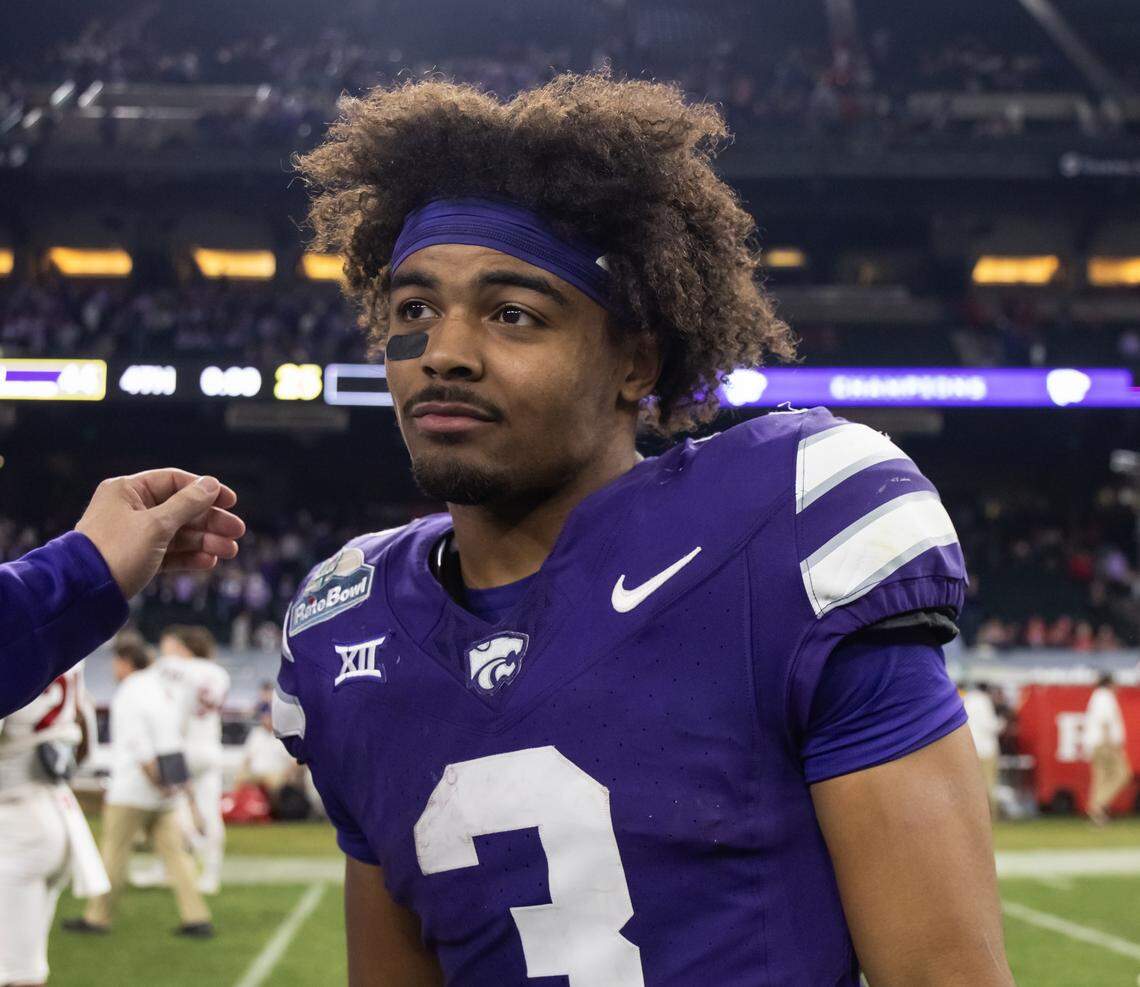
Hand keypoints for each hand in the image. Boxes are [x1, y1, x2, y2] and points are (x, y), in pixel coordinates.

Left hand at [75, 468, 245, 598]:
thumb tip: (210, 484)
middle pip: (181, 509)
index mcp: (127, 491)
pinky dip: (189, 556)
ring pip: (179, 533)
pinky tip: (209, 562)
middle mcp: (131, 510)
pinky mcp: (138, 559)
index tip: (231, 502)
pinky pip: (169, 553)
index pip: (174, 482)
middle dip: (211, 521)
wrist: (83, 593)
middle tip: (237, 532)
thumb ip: (187, 504)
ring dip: (206, 541)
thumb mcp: (156, 525)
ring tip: (229, 552)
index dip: (205, 490)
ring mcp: (135, 535)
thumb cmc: (115, 552)